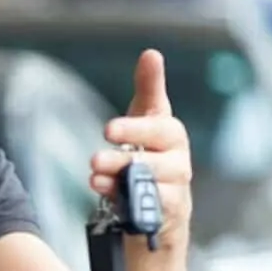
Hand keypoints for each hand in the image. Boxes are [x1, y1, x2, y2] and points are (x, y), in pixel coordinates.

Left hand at [89, 49, 192, 248]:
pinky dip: (126, 203)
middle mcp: (177, 163)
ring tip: (93, 176)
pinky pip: (147, 210)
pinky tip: (105, 195)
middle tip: (94, 158)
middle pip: (155, 160)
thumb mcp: (147, 121)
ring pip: (150, 186)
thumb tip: (150, 54)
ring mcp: (174, 191)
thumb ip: (148, 90)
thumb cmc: (151, 156)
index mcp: (171, 136)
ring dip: (120, 181)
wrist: (159, 210)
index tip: (107, 129)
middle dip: (123, 159)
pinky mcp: (165, 216)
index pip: (160, 127)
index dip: (136, 127)